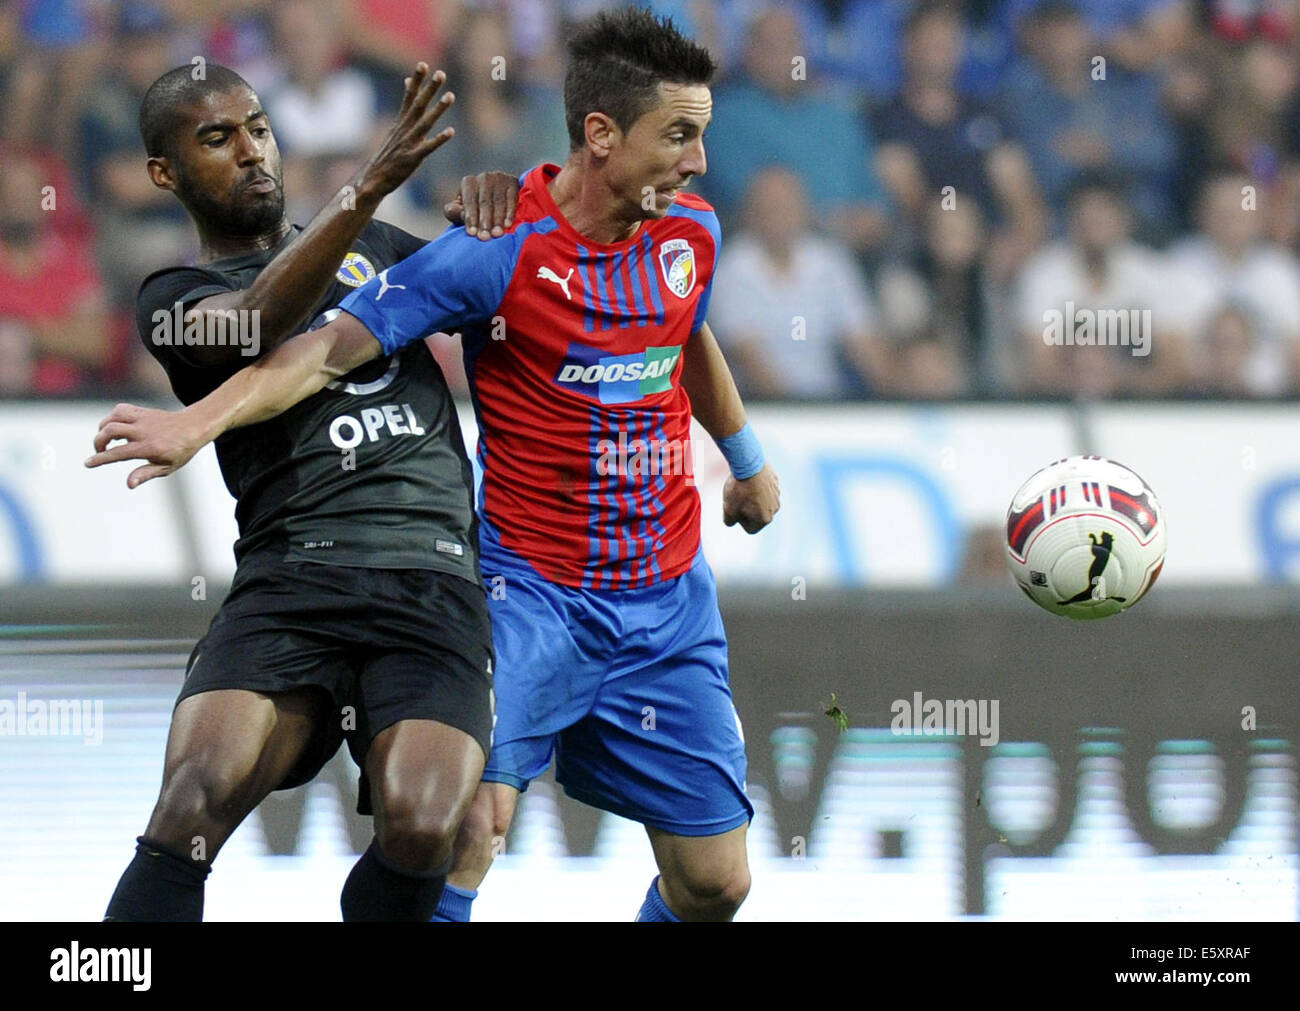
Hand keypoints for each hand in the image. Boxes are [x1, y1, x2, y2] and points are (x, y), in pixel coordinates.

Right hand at [84, 403, 206, 487]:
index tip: (88, 464)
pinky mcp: (142, 411)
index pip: (118, 453)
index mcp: (148, 448)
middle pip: (110, 430)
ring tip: (107, 439)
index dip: (100, 459)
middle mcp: (143, 431)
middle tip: (100, 452)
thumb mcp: (167, 467)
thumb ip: (146, 474)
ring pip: (113, 417)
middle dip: (98, 441)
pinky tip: (116, 426)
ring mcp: (142, 419)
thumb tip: (129, 484)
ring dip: (103, 428)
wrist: (194, 426)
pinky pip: (121, 409)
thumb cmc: (181, 451)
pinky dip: (112, 417)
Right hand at [356, 64, 455, 202]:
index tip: (423, 65)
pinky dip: (438, 139)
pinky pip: (428, 147)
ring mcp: (408, 144)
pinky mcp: (412, 159)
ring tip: (451, 96)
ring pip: (425, 123)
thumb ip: (406, 109)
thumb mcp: (396, 129)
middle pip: (418, 105)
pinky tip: (451, 132)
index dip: (416, 81)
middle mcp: (405, 130)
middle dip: (429, 89)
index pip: (409, 98)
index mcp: (401, 123)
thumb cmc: (389, 155)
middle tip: (441, 74)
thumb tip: (407, 84)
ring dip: (438, 109)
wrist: (374, 180)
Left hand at [444, 171, 519, 238]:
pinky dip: (510, 213)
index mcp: (468, 183)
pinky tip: (508, 224)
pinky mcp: (512, 182)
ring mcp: (499, 179)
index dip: (470, 218)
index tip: (472, 233)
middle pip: (484, 202)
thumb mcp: (461, 208)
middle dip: (484, 221)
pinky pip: (511, 199)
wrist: (497, 193)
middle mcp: (483, 178)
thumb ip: (455, 212)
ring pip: (498, 202)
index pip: (469, 202)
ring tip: (497, 234)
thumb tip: (462, 215)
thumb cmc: (475, 206)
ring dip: (497, 220)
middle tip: (485, 237)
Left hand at [723, 463, 779, 533]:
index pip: (750, 528)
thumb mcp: (728, 510)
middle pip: (757, 515)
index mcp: (765, 519)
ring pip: (761, 502)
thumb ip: (729, 521)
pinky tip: (749, 479)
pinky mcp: (776, 483)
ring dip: (752, 498)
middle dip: (746, 509)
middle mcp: (774, 509)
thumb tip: (732, 522)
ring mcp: (777, 495)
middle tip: (737, 497)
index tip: (734, 508)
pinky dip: (757, 487)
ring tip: (742, 487)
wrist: (748, 465)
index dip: (739, 520)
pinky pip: (764, 489)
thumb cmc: (739, 490)